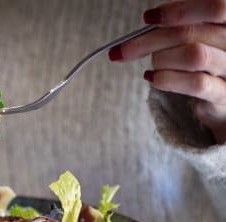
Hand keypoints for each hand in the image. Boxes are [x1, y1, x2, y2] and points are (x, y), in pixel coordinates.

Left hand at [109, 0, 225, 143]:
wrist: (217, 95)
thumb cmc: (201, 59)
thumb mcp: (193, 34)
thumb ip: (176, 24)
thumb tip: (149, 19)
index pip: (214, 6)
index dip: (179, 10)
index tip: (148, 18)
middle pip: (190, 32)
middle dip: (149, 41)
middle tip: (123, 50)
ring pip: (193, 55)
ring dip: (161, 60)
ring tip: (152, 65)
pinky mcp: (222, 94)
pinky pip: (195, 83)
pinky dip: (166, 79)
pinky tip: (152, 78)